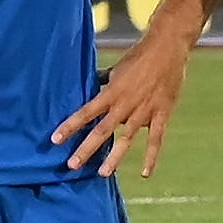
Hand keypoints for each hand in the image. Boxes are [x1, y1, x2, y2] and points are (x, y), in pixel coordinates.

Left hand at [53, 32, 196, 177]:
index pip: (85, 112)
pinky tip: (144, 174)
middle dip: (86, 149)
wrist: (167, 48)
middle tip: (72, 165)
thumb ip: (105, 80)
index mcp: (111, 92)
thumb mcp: (117, 68)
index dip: (70, 127)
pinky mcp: (161, 114)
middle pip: (102, 131)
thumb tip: (92, 83)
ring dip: (114, 157)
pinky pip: (156, 140)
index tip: (55, 140)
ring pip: (126, 139)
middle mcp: (125, 105)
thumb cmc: (140, 56)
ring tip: (102, 173)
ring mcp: (144, 111)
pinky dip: (150, 158)